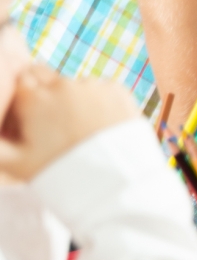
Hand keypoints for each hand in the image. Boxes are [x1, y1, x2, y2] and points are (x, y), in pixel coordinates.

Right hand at [0, 67, 138, 181]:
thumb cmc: (59, 175)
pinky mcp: (118, 90)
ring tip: (73, 130)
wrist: (116, 183)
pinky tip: (94, 127)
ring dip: (68, 98)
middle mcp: (63, 85)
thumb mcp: (14, 163)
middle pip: (42, 76)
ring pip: (71, 84)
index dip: (17, 99)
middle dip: (40, 93)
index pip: (16, 81)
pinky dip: (94, 102)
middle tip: (47, 124)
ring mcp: (93, 85)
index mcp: (33, 98)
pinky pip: (98, 89)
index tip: (24, 117)